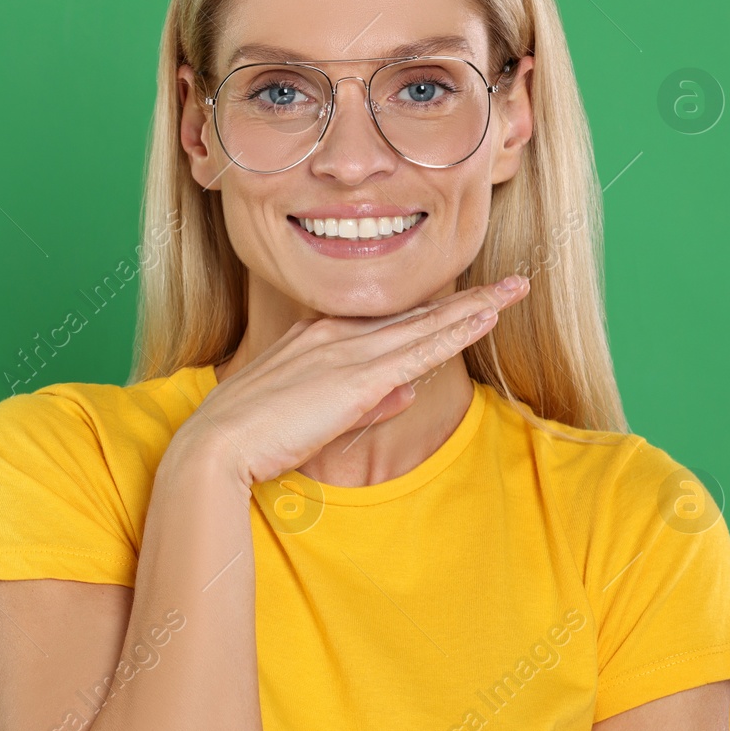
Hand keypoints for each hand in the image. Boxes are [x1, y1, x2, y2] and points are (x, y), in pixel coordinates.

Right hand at [175, 275, 530, 490]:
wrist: (217, 445)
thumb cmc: (248, 437)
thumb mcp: (309, 417)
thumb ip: (360, 404)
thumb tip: (403, 393)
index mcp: (314, 339)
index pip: (381, 323)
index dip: (422, 313)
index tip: (454, 304)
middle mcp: (333, 336)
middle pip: (411, 315)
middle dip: (461, 300)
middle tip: (505, 285)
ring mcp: (347, 354)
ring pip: (424, 326)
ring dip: (472, 308)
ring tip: (512, 292)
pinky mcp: (358, 379)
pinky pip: (420, 351)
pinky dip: (455, 332)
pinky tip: (484, 319)